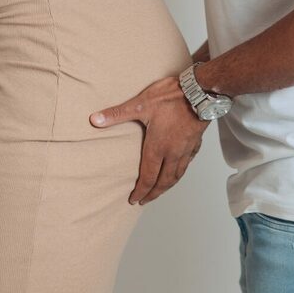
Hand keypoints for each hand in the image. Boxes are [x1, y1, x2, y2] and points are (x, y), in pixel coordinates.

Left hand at [89, 76, 208, 203]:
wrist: (199, 91)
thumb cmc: (171, 97)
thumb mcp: (140, 104)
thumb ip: (117, 114)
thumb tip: (94, 119)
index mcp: (158, 148)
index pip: (148, 177)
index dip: (140, 191)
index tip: (134, 200)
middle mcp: (172, 153)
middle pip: (163, 181)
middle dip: (153, 193)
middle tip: (145, 200)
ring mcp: (186, 149)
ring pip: (177, 175)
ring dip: (168, 186)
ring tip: (161, 190)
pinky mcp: (195, 142)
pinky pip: (188, 163)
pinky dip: (181, 170)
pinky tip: (179, 168)